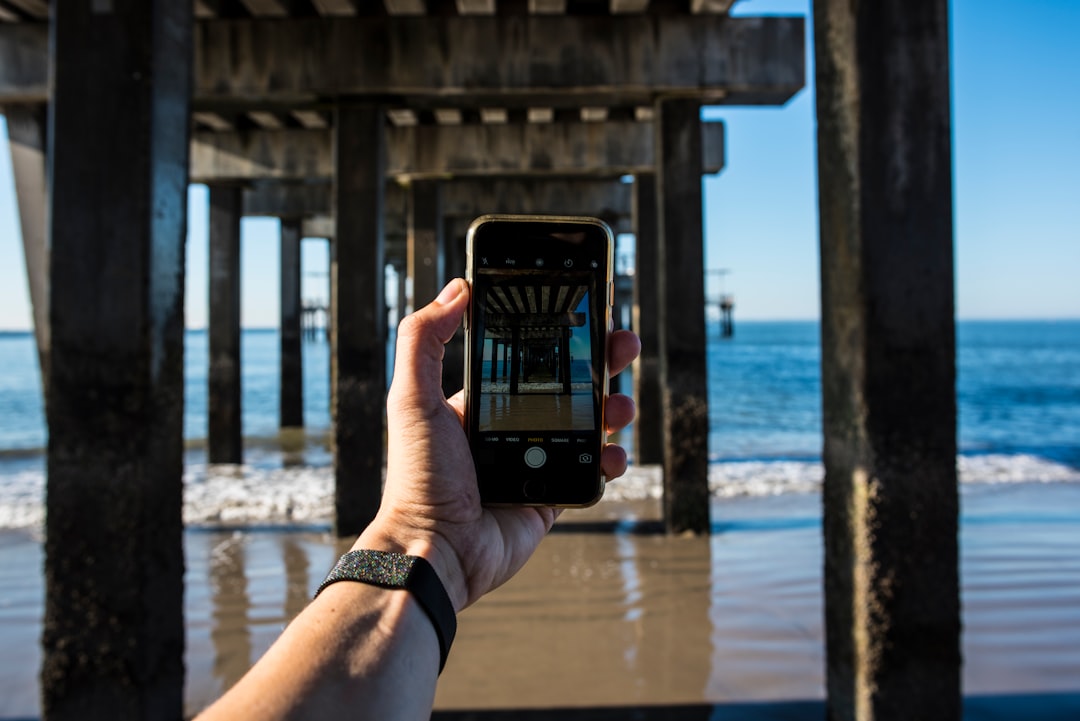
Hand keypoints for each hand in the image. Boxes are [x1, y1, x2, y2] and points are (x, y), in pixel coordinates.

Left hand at [355, 278, 640, 611]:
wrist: (435, 550)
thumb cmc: (418, 477)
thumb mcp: (412, 398)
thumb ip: (424, 339)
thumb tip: (456, 287)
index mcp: (479, 404)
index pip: (527, 360)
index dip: (558, 336)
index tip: (583, 312)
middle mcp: (509, 430)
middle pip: (567, 388)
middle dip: (599, 364)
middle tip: (623, 344)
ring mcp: (533, 464)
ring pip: (587, 427)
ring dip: (612, 409)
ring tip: (621, 404)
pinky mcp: (551, 498)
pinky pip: (590, 473)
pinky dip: (608, 461)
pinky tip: (613, 453)